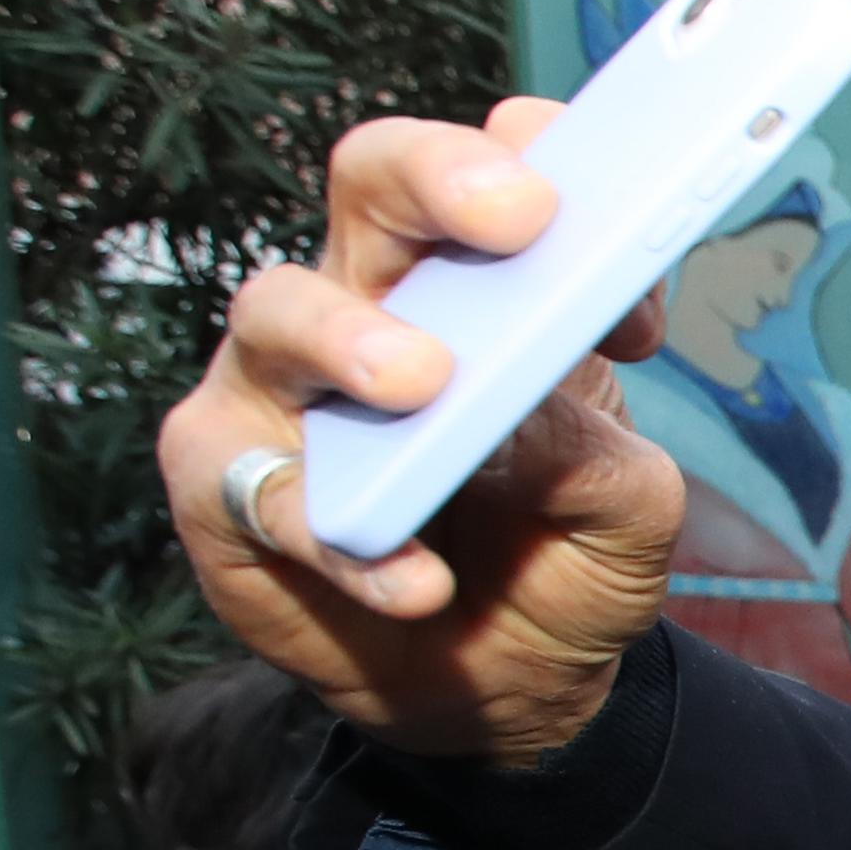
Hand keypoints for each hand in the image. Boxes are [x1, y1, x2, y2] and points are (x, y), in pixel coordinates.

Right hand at [156, 102, 687, 762]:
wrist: (505, 687)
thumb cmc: (559, 561)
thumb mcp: (626, 514)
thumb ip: (604, 455)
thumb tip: (531, 417)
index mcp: (485, 288)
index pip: (495, 174)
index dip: (541, 162)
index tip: (602, 207)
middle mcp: (373, 304)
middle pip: (374, 186)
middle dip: (436, 178)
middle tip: (515, 218)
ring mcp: (285, 383)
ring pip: (281, 308)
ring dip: (352, 338)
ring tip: (422, 384)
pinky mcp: (224, 480)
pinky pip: (262, 487)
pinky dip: (342, 538)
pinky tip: (416, 580)